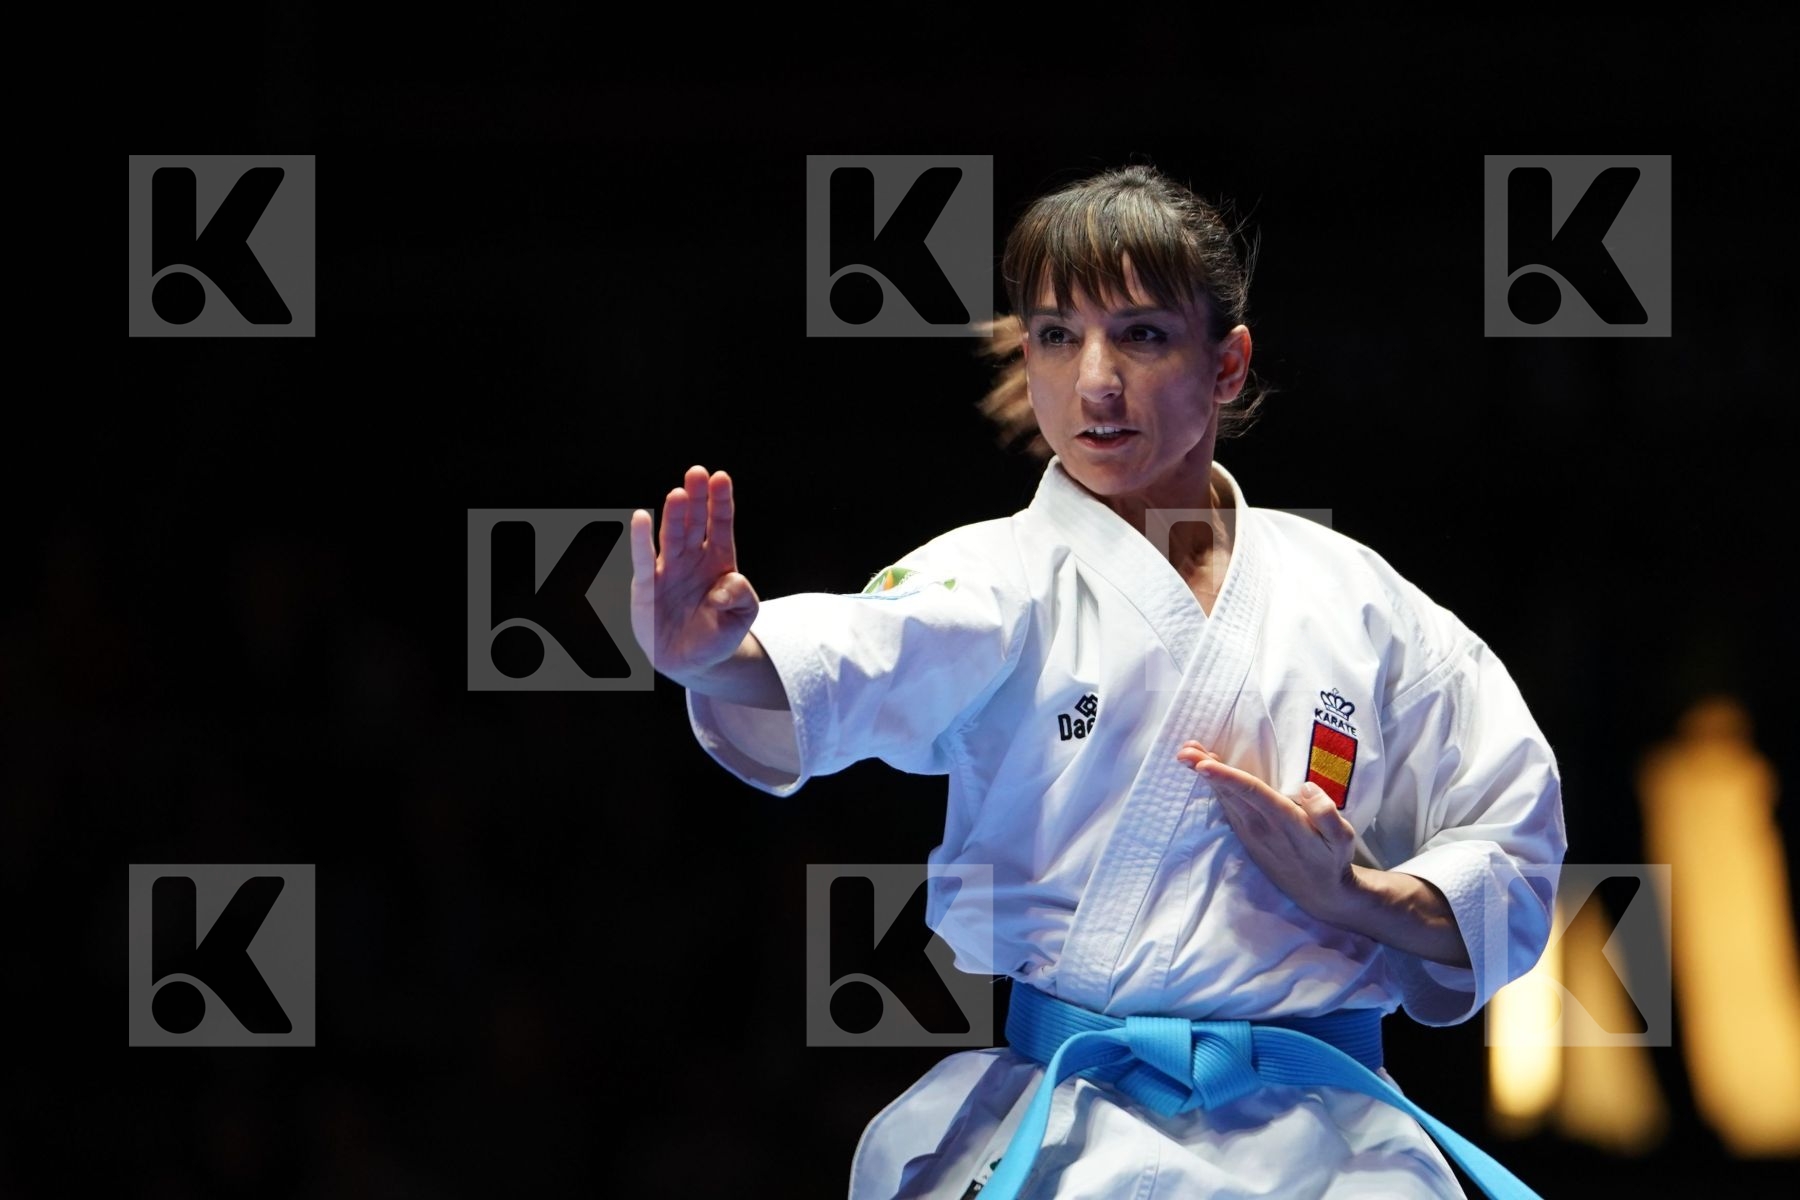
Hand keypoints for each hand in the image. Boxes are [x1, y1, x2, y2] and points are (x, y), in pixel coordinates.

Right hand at [629, 466, 759, 686]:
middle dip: (697, 498)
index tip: (720, 478)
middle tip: (697, 473)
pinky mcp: (647, 585)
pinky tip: (641, 518)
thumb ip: (741, 596)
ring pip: (671, 535)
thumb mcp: (743, 616)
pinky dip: (640, 540)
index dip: (720, 501)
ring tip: (678, 493)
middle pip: (695, 522)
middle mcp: (692, 559)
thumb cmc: (719, 633)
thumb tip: (722, 587)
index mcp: (719, 560)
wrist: (693, 661)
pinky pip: (643, 560)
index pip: (720, 524)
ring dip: (674, 514)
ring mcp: (669, 569)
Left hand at [1176, 741, 1357, 922]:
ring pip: (1224, 799)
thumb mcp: (1343, 838)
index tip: (1202, 763)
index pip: (1251, 792)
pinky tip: (1205, 776)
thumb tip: (1306, 787)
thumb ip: (1326, 812)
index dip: (1226, 777)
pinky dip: (1214, 790)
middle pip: (1229, 792)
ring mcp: (1251, 833)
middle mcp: (1261, 826)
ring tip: (1188, 753)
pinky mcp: (1247, 837)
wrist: (1320, 894)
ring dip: (1205, 777)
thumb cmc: (1332, 859)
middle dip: (1204, 769)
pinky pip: (1227, 808)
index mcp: (1284, 820)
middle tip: (1184, 748)